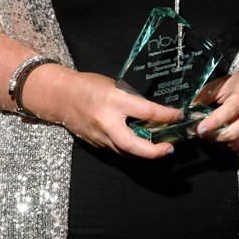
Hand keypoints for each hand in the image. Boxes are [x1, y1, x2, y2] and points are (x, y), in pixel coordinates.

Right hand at [39, 66, 190, 159]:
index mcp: (114, 101)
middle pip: (133, 145)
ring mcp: (100, 136)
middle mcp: (107, 122)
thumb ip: (132, 99)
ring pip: (126, 152)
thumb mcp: (114, 86)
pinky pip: (117, 151)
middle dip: (153, 151)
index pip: (146, 111)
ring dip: (145, 153)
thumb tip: (154, 110)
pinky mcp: (96, 144)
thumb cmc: (88, 86)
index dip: (166, 115)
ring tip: (161, 148)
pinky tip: (142, 146)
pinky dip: (132, 151)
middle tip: (170, 149)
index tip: (179, 116)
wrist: (59, 97)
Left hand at [192, 69, 238, 151]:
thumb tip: (188, 112)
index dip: (214, 122)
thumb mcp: (220, 84)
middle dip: (215, 136)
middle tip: (202, 133)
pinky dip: (232, 144)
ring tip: (214, 134)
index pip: (230, 111)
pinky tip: (226, 136)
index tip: (200, 129)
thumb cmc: (237, 84)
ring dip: (222, 141)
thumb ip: (204, 96)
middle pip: (235, 131)